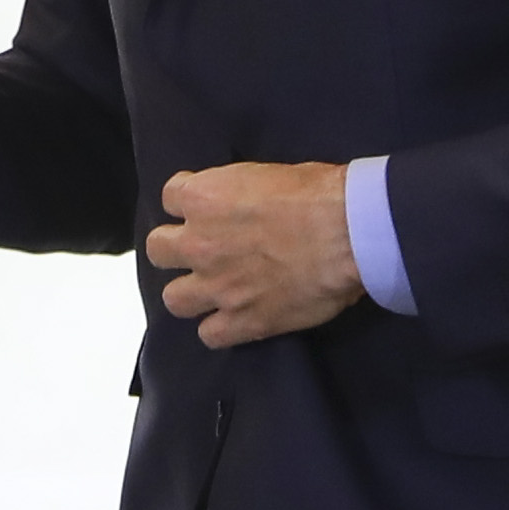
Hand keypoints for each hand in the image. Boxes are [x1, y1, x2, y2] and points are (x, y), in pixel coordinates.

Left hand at [145, 162, 361, 347]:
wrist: (350, 233)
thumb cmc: (318, 194)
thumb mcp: (265, 174)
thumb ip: (237, 193)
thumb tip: (239, 205)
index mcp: (203, 198)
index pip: (171, 197)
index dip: (190, 203)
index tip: (207, 208)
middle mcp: (198, 244)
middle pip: (158, 250)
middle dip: (176, 249)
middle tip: (203, 250)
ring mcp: (217, 286)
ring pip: (174, 299)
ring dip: (191, 293)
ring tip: (213, 290)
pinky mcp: (243, 321)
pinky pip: (209, 335)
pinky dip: (220, 329)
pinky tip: (235, 320)